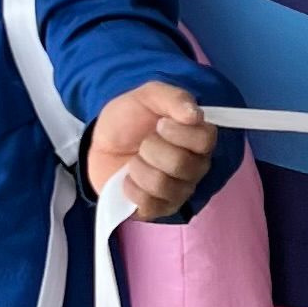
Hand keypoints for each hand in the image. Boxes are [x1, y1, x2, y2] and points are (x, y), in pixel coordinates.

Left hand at [86, 81, 215, 221]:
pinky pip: (148, 204)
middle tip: (143, 143)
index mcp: (198, 139)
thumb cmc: (130, 119)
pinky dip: (131, 187)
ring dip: (139, 167)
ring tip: (134, 161)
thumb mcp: (147, 96)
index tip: (160, 123)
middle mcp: (195, 168)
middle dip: (151, 148)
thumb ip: (172, 98)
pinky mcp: (158, 210)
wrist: (102, 143)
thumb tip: (194, 114)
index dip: (179, 132)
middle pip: (182, 164)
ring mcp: (178, 192)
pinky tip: (128, 179)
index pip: (206, 140)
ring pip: (163, 184)